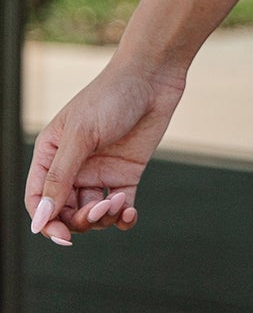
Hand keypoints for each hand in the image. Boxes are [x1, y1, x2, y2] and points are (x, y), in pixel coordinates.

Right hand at [24, 57, 188, 246]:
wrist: (153, 76)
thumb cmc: (111, 96)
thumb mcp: (81, 136)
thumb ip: (60, 178)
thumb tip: (41, 219)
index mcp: (50, 154)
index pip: (38, 200)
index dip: (46, 222)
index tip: (63, 236)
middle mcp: (73, 167)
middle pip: (65, 212)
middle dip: (79, 220)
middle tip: (100, 209)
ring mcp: (99, 172)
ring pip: (92, 213)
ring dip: (103, 217)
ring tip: (118, 202)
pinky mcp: (125, 175)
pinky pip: (119, 209)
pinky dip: (123, 218)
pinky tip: (129, 213)